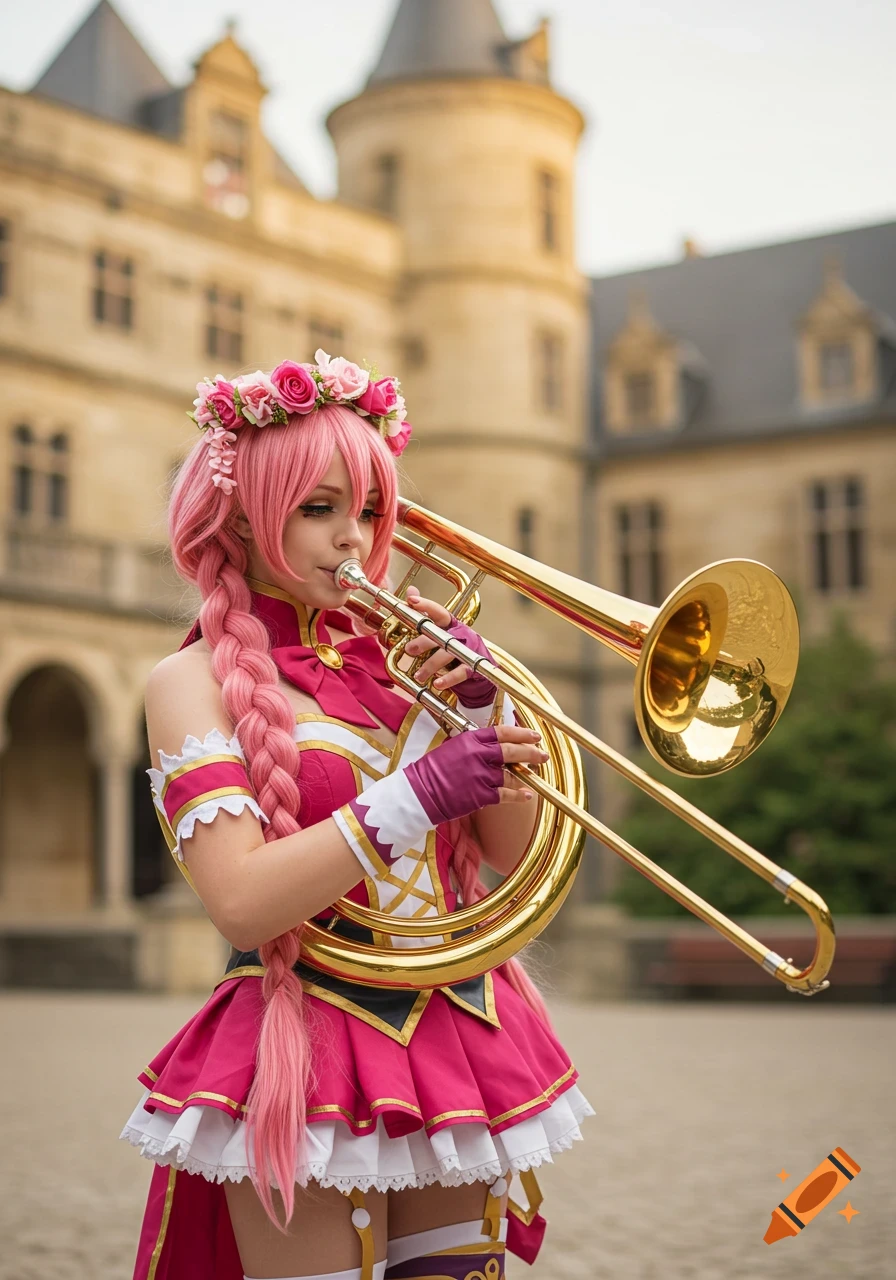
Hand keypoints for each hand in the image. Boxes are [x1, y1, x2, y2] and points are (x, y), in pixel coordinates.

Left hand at [403, 586, 495, 705]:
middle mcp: (460, 633)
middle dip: (423, 642)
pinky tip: (437, 684)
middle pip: (441, 634)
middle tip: (408, 650)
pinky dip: (448, 679)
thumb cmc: (453, 648)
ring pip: (447, 654)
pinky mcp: (474, 666)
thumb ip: (424, 614)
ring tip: (418, 675)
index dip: (425, 605)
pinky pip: (460, 672)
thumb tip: (411, 591)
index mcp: (450, 624)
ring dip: (430, 665)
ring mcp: (468, 649)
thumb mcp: (439, 631)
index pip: (438, 611)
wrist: (479, 670)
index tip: (411, 600)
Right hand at [406, 723, 547, 813]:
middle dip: (531, 752)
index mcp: (470, 739)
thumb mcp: (452, 749)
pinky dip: (519, 796)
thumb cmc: (432, 771)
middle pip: (512, 751)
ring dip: (523, 776)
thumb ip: (474, 747)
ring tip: (532, 777)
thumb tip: (493, 748)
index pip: (502, 732)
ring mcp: (481, 775)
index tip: (534, 735)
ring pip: (510, 775)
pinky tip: (527, 796)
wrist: (419, 793)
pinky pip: (506, 795)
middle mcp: (478, 755)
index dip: (521, 733)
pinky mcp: (481, 795)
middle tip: (542, 755)